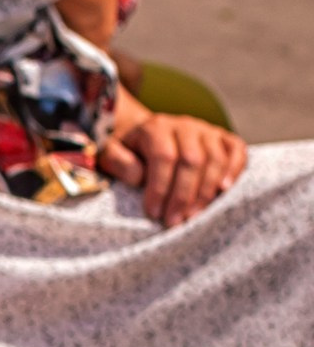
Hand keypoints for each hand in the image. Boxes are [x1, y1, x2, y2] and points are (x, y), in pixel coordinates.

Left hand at [95, 94, 246, 227]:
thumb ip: (118, 162)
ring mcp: (206, 131)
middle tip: (174, 222)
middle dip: (183, 195)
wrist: (145, 135)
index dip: (160, 187)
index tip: (154, 213)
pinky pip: (236, 150)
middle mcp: (184, 125)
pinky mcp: (223, 138)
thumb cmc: (127, 151)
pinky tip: (224, 191)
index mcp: (155, 127)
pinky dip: (234, 169)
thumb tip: (140, 177)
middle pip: (192, 160)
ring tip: (194, 217)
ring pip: (214, 158)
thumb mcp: (110, 154)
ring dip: (206, 190)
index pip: (163, 156)